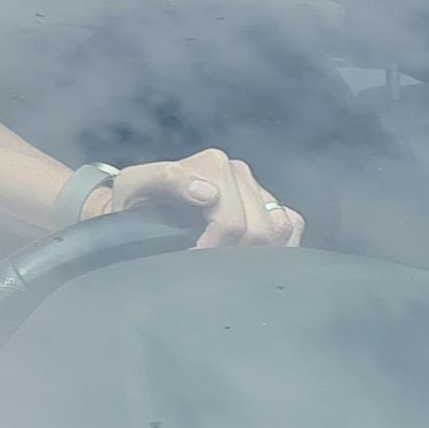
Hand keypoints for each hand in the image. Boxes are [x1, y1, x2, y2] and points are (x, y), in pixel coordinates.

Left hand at [79, 148, 303, 247]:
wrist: (143, 209)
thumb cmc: (137, 201)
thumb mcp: (135, 186)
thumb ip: (165, 180)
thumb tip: (208, 193)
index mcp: (212, 164)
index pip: (231, 221)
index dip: (212, 248)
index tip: (191, 258)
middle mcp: (239, 173)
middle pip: (258, 230)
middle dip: (231, 254)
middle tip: (203, 263)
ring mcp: (259, 188)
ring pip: (279, 229)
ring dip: (254, 253)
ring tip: (222, 260)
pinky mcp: (273, 206)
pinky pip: (292, 227)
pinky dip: (277, 247)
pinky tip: (247, 256)